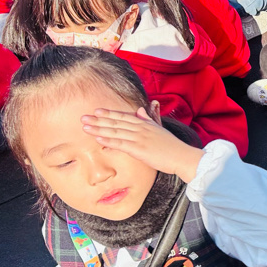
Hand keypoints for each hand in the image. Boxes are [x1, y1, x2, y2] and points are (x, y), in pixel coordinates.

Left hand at [81, 106, 204, 182]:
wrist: (183, 157)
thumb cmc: (173, 147)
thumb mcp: (160, 129)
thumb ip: (149, 119)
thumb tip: (140, 110)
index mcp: (146, 124)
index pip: (124, 116)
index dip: (109, 113)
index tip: (96, 111)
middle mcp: (141, 128)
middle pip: (116, 122)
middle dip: (98, 119)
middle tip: (83, 117)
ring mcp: (140, 138)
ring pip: (115, 131)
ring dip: (99, 129)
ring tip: (85, 127)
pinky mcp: (139, 149)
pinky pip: (121, 143)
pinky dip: (109, 140)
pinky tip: (98, 138)